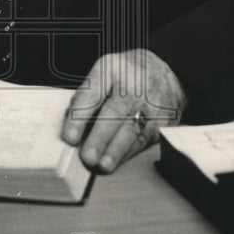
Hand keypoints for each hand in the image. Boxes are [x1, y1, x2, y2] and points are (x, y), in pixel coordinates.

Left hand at [61, 49, 186, 172]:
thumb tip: (72, 127)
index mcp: (112, 69)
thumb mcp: (104, 71)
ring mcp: (151, 102)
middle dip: (100, 137)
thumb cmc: (126, 74)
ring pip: (132, 129)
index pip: (92, 93)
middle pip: (114, 112)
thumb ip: (87, 96)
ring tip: (103, 165)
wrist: (163, 70)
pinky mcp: (163, 120)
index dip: (80, 116)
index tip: (69, 137)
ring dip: (116, 150)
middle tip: (87, 156)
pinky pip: (144, 139)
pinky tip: (117, 161)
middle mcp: (133, 84)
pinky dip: (128, 153)